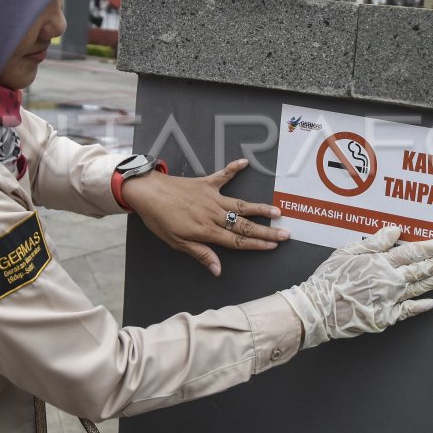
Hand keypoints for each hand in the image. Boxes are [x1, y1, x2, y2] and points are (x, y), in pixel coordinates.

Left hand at [121, 158, 289, 276]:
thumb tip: (218, 269)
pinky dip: (234, 168)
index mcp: (207, 230)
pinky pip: (222, 175)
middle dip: (267, 230)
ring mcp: (211, 197)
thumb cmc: (159, 219)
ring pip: (240, 204)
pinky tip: (245, 162)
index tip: (274, 245)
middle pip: (245, 225)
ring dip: (259, 208)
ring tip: (277, 211)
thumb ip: (200, 254)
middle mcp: (214, 213)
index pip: (238, 240)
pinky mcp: (205, 183)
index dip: (257, 244)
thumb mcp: (176, 242)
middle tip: (286, 233)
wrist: (147, 192)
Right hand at [279, 226, 432, 348]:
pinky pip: (407, 312)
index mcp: (381, 263)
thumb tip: (396, 232)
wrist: (316, 309)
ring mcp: (390, 301)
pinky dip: (421, 307)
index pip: (415, 251)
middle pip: (424, 269)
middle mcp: (390, 281)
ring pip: (421, 287)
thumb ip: (375, 242)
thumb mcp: (347, 252)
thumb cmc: (328, 280)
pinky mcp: (385, 318)